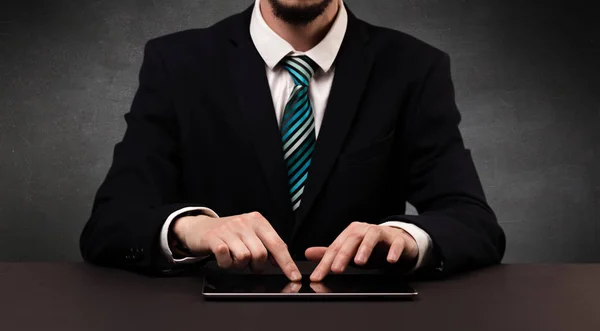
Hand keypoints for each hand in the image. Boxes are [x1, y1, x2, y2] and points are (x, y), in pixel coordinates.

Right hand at [173, 211, 300, 280]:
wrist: (200, 227)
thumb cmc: (229, 233)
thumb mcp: (251, 234)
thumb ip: (266, 245)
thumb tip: (281, 263)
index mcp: (258, 221)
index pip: (278, 244)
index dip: (287, 263)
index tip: (294, 277)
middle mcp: (245, 222)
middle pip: (261, 254)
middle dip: (257, 266)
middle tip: (249, 264)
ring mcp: (228, 229)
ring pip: (244, 257)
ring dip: (240, 265)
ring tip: (234, 259)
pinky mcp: (213, 237)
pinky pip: (226, 258)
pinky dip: (226, 264)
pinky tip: (224, 258)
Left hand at [305, 222, 418, 281]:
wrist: (398, 241)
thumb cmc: (372, 248)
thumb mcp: (350, 252)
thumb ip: (331, 253)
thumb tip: (308, 253)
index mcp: (351, 233)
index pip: (335, 247)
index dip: (325, 262)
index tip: (317, 277)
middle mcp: (365, 230)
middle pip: (352, 240)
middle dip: (343, 255)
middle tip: (335, 269)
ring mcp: (382, 233)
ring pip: (372, 236)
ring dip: (365, 248)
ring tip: (359, 262)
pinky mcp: (398, 239)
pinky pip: (396, 243)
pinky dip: (393, 250)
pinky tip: (390, 260)